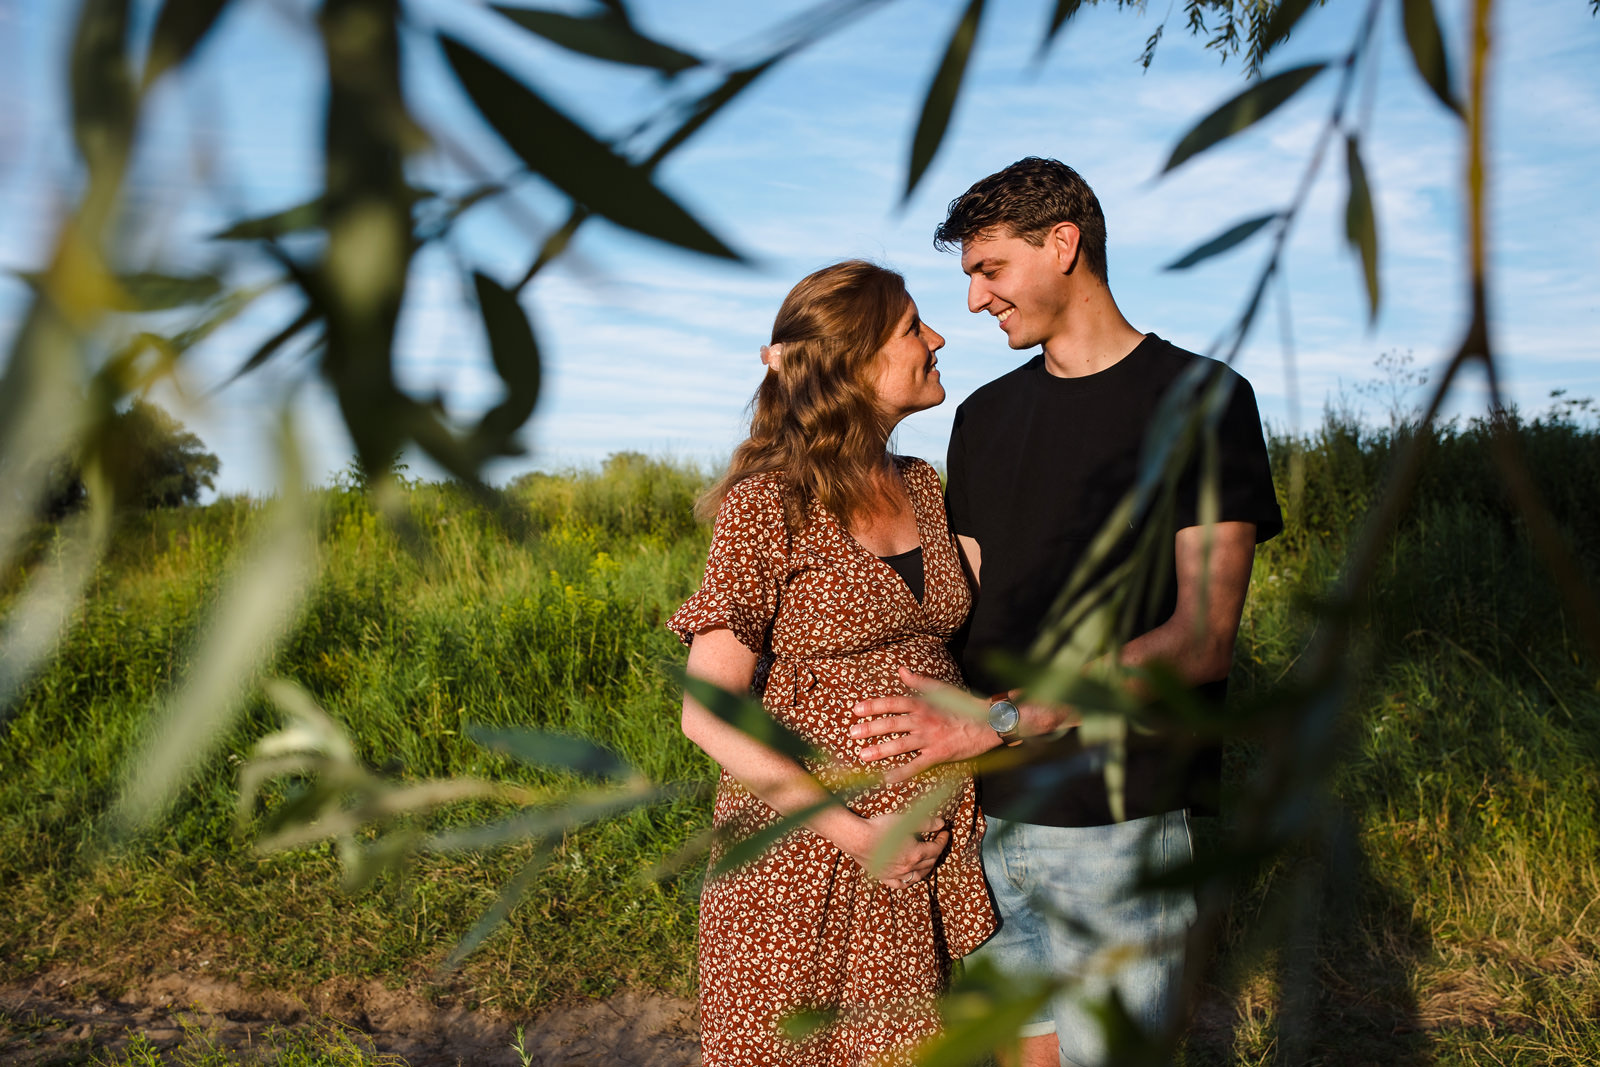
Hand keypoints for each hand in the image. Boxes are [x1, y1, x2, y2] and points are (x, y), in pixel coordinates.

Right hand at [844, 813, 949, 887]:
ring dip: (926, 868)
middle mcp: (908, 868)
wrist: (857, 838)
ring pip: (918, 876)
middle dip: (936, 852)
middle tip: (937, 842)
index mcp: (916, 854)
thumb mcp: (905, 821)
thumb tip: (941, 823)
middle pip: (929, 862)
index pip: (936, 848)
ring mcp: (896, 874)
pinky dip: (908, 881)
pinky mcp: (884, 877)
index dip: (942, 840)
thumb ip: (925, 823)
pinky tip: (909, 876)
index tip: (944, 833)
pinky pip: (900, 884)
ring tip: (928, 860)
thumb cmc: (880, 828)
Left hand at [849, 668, 1000, 784]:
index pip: (893, 703)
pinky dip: (901, 773)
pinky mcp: (938, 755)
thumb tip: (901, 670)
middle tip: (851, 733)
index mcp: (924, 704)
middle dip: (870, 728)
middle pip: (892, 723)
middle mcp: (924, 720)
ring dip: (880, 749)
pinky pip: (916, 765)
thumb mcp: (941, 690)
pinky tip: (887, 778)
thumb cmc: (964, 706)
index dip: (873, 705)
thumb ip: (919, 681)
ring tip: (862, 754)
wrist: (989, 723)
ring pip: (900, 744)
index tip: (856, 709)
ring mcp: (930, 739)